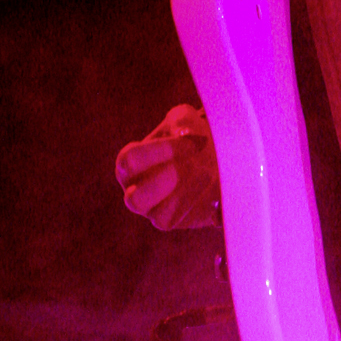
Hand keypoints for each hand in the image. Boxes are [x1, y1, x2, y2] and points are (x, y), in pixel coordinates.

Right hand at [115, 104, 220, 230]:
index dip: (162, 151)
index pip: (131, 160)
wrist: (209, 154)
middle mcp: (134, 189)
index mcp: (130, 161)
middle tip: (196, 164)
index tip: (191, 142)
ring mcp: (151, 209)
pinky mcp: (170, 220)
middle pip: (136, 199)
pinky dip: (195, 205)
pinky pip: (176, 221)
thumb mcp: (184, 119)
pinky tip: (210, 187)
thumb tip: (184, 134)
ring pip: (158, 217)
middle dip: (170, 181)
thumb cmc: (188, 135)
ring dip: (185, 196)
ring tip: (207, 173)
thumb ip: (181, 122)